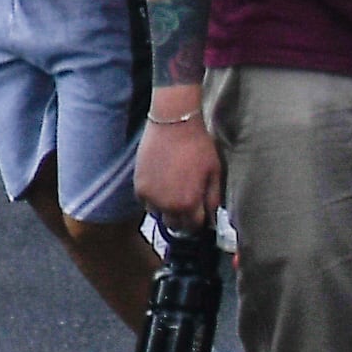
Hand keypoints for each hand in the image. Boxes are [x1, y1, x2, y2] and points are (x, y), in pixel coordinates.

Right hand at [135, 107, 221, 225]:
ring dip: (165, 209)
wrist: (173, 124)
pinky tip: (161, 185)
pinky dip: (152, 198)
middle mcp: (166, 205)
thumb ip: (213, 199)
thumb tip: (212, 216)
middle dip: (182, 218)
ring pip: (157, 213)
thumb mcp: (214, 174)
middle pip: (174, 225)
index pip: (194, 226)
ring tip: (172, 194)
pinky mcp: (138, 183)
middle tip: (187, 204)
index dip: (199, 221)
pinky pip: (145, 200)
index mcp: (188, 204)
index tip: (200, 214)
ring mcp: (149, 194)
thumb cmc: (198, 147)